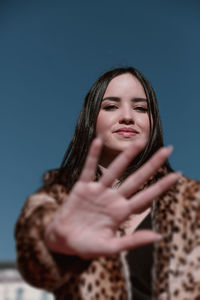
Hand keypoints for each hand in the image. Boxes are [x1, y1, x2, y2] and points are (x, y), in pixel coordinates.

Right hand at [45, 138, 179, 258]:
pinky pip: (89, 169)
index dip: (161, 185)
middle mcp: (113, 198)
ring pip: (115, 170)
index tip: (177, 174)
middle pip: (136, 178)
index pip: (146, 196)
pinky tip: (97, 142)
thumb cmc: (87, 246)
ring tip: (139, 142)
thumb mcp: (110, 248)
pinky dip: (92, 156)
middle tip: (167, 150)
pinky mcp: (82, 187)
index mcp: (122, 212)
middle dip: (152, 164)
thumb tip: (159, 236)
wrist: (64, 241)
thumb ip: (132, 241)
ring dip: (127, 156)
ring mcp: (98, 191)